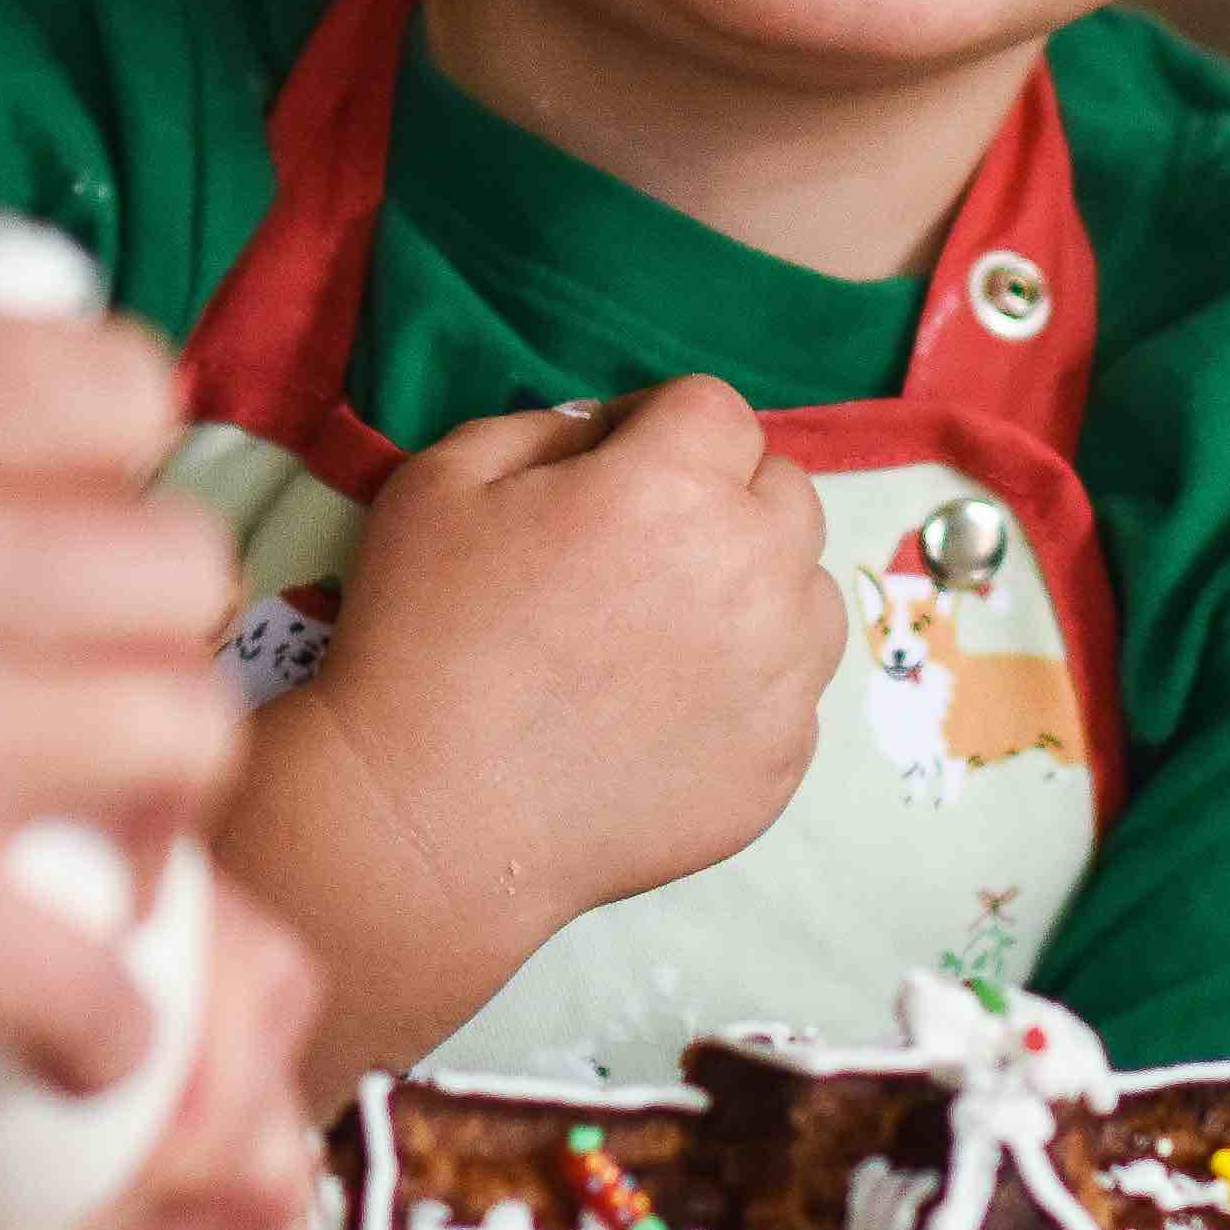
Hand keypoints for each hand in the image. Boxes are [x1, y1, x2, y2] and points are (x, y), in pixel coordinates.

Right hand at [0, 307, 248, 1150]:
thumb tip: (3, 321)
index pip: (115, 383)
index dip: (115, 472)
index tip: (71, 541)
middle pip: (179, 563)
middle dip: (144, 644)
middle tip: (80, 706)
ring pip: (189, 733)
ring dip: (151, 811)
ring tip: (81, 842)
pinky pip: (113, 969)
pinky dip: (98, 1021)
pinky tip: (53, 1011)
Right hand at [293, 383, 837, 963]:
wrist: (430, 819)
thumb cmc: (421, 641)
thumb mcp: (445, 482)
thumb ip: (546, 427)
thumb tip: (609, 431)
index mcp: (676, 488)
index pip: (719, 410)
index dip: (659, 426)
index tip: (608, 469)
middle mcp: (755, 572)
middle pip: (785, 492)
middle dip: (723, 496)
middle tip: (639, 548)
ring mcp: (781, 677)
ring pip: (807, 592)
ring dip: (755, 588)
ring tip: (664, 631)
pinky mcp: (781, 763)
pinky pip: (796, 692)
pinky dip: (749, 687)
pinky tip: (663, 711)